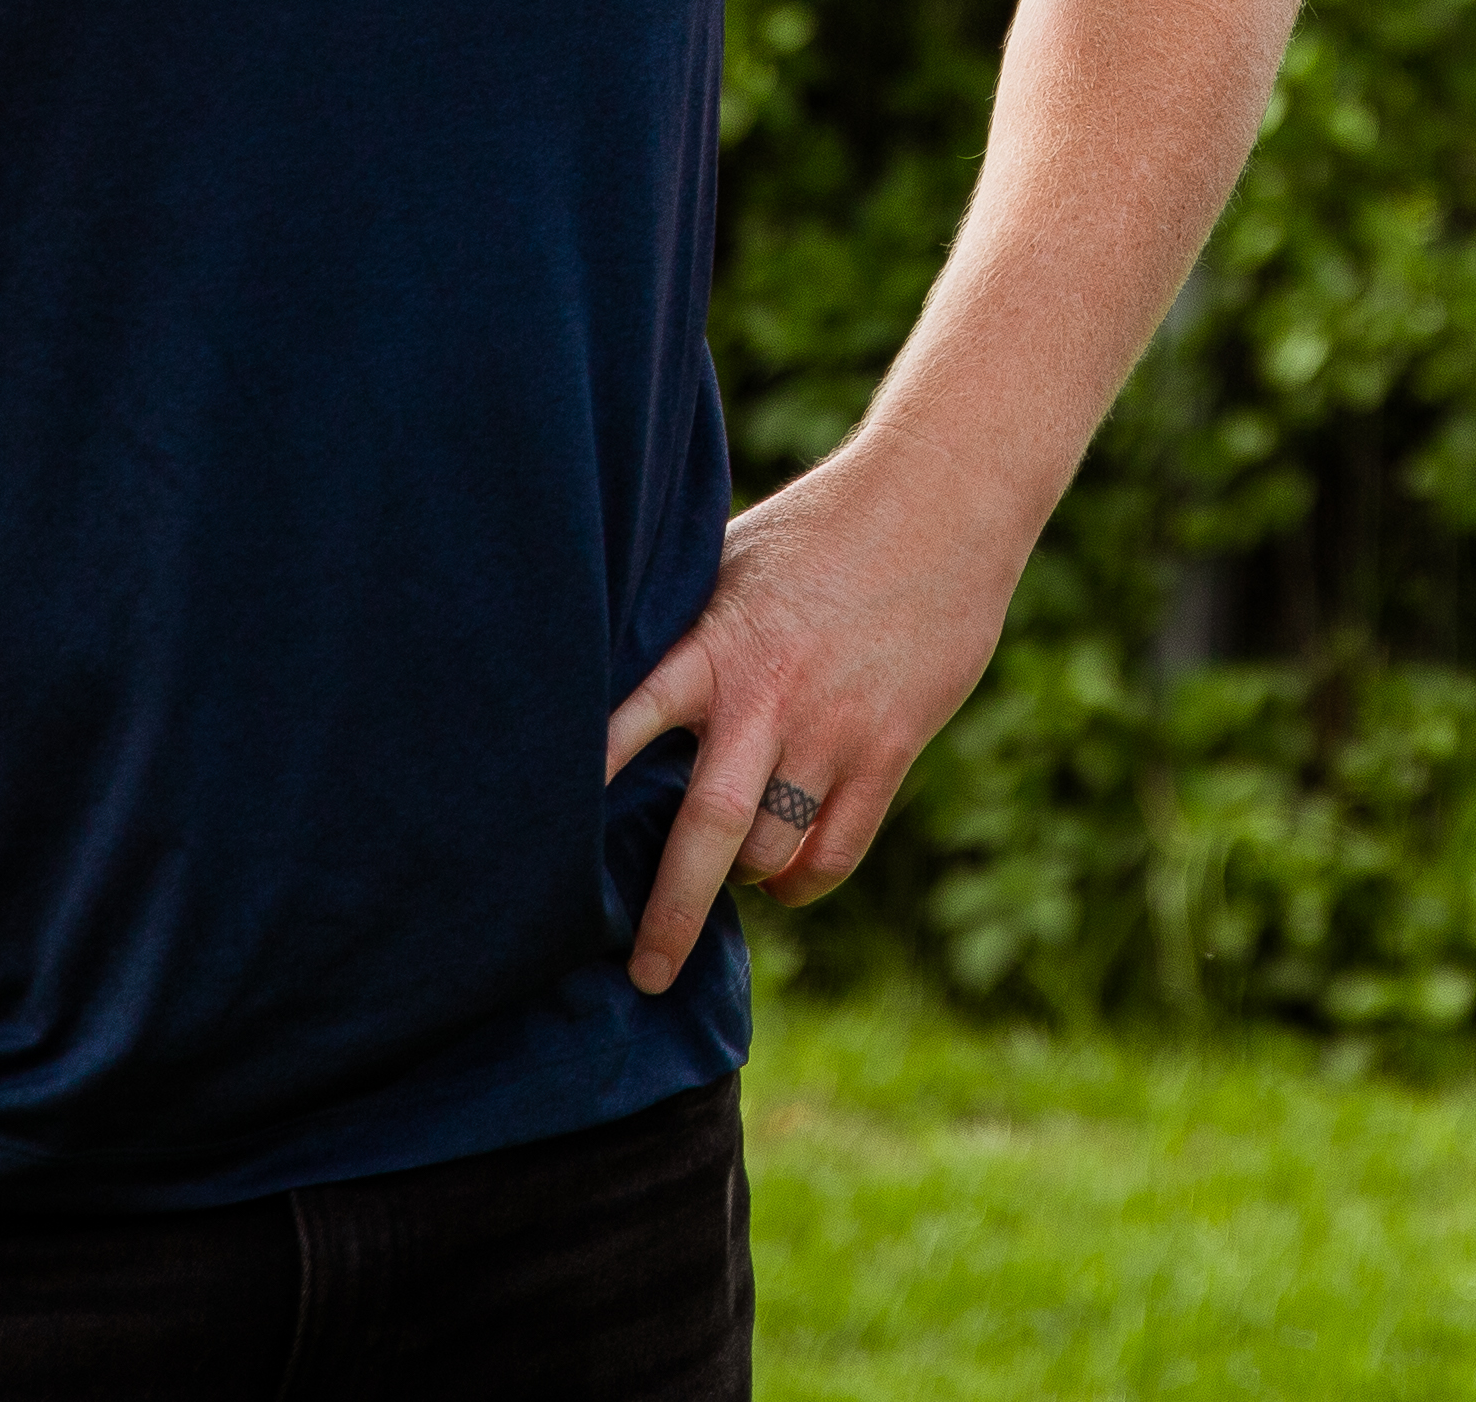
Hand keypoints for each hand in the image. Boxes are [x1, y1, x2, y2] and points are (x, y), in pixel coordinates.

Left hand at [602, 444, 1024, 990]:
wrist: (944, 500)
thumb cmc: (823, 525)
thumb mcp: (733, 564)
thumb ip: (686, 633)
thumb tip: (613, 684)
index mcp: (714, 642)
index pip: (627, 724)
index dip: (581, 781)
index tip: (531, 844)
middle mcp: (768, 696)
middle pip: (707, 830)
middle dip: (670, 914)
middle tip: (643, 974)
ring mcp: (833, 727)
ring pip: (773, 850)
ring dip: (746, 879)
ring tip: (730, 874)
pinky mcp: (889, 745)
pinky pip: (838, 846)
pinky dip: (805, 880)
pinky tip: (786, 881)